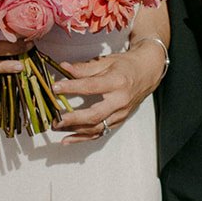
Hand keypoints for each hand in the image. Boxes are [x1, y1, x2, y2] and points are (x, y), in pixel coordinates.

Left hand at [52, 40, 166, 140]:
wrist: (147, 73)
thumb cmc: (125, 66)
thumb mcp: (106, 61)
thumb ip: (84, 68)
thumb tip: (63, 68)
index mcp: (117, 82)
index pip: (91, 86)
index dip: (71, 88)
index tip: (55, 88)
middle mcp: (120, 101)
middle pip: (95, 115)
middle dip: (73, 119)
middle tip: (56, 119)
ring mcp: (121, 114)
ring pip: (97, 128)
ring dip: (75, 130)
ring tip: (56, 127)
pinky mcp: (119, 121)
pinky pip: (100, 133)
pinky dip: (83, 138)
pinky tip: (67, 139)